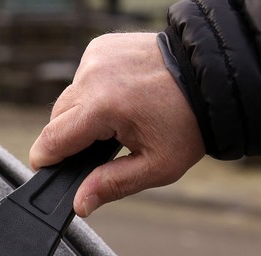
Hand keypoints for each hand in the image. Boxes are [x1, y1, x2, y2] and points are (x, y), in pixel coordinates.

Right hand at [29, 33, 204, 216]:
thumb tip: (79, 203)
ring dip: (82, 115)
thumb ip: (112, 185)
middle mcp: (93, 76)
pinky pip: (82, 79)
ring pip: (68, 99)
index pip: (52, 139)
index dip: (46, 160)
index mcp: (103, 106)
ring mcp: (95, 57)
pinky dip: (93, 92)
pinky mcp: (100, 46)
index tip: (47, 172)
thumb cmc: (190, 122)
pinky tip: (120, 98)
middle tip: (101, 148)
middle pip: (56, 120)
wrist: (214, 76)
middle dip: (70, 139)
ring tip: (116, 121)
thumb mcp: (156, 166)